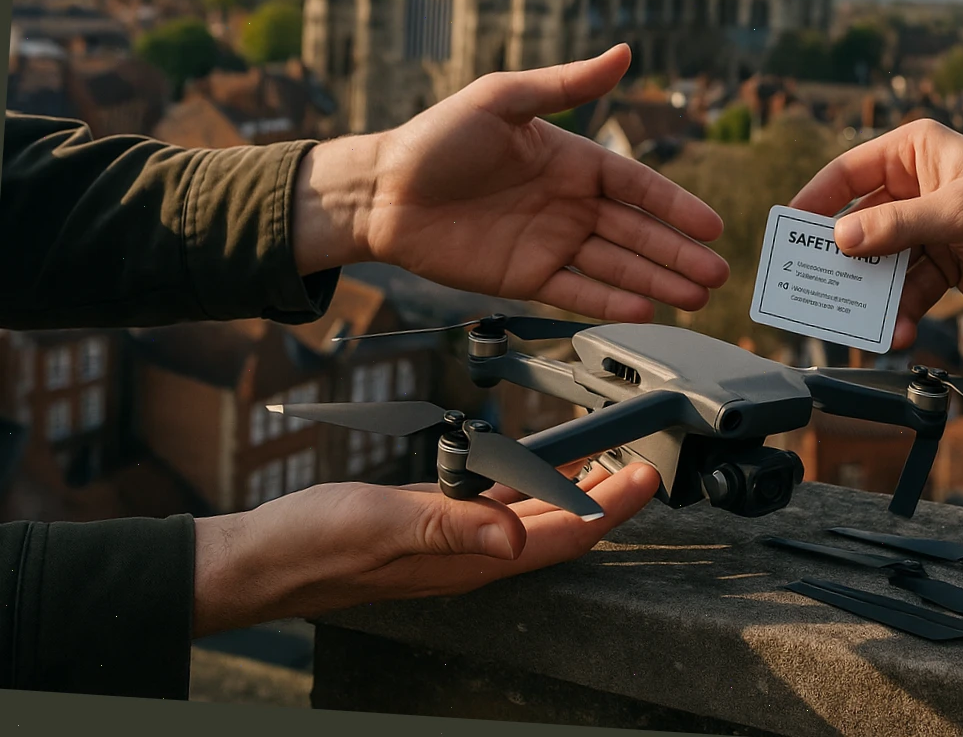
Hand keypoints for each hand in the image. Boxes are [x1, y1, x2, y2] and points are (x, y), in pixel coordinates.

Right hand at [191, 460, 660, 637]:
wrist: (257, 560)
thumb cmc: (310, 546)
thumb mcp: (380, 525)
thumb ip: (449, 526)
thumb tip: (517, 535)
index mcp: (470, 559)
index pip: (564, 536)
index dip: (612, 508)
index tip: (648, 476)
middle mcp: (471, 556)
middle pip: (561, 528)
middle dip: (608, 498)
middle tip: (642, 462)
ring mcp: (452, 542)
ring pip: (533, 516)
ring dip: (574, 490)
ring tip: (606, 459)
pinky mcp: (431, 524)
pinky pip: (496, 504)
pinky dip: (526, 482)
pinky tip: (530, 465)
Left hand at [292, 44, 728, 321]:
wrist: (381, 191)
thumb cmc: (436, 139)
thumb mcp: (503, 98)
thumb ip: (566, 85)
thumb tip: (625, 53)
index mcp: (571, 159)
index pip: (636, 186)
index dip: (674, 206)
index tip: (711, 224)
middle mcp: (568, 204)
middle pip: (636, 233)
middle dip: (678, 253)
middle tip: (717, 273)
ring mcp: (550, 243)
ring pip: (616, 266)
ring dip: (657, 281)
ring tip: (696, 297)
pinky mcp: (525, 277)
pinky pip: (578, 291)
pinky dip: (610, 302)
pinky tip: (645, 309)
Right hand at [790, 119, 962, 347]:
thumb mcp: (960, 212)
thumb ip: (898, 225)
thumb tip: (841, 238)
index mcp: (917, 151)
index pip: (850, 171)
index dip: (816, 199)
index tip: (789, 230)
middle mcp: (915, 186)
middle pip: (858, 222)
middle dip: (842, 259)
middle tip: (816, 288)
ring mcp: (926, 229)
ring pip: (879, 263)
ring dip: (872, 295)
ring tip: (866, 324)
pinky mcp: (940, 266)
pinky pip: (905, 290)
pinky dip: (899, 312)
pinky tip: (897, 332)